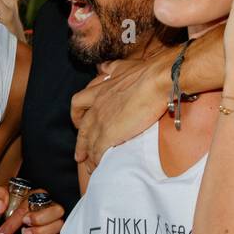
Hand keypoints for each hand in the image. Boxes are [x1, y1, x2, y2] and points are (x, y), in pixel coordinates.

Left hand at [0, 186, 63, 233]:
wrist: (12, 219)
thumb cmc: (11, 206)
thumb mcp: (2, 198)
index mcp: (36, 195)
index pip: (29, 205)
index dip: (14, 221)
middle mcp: (48, 205)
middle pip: (55, 211)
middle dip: (38, 221)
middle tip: (23, 229)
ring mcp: (55, 219)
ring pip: (59, 225)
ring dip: (42, 233)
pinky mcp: (58, 232)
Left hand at [72, 53, 173, 172]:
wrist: (156, 82)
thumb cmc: (145, 73)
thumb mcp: (122, 67)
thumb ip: (112, 68)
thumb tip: (105, 66)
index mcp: (98, 91)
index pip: (78, 103)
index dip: (77, 115)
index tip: (78, 123)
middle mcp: (96, 107)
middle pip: (82, 128)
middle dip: (80, 143)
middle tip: (79, 155)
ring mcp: (101, 121)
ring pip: (88, 142)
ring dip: (88, 155)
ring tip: (90, 167)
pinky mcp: (109, 133)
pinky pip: (98, 151)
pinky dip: (97, 160)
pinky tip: (100, 167)